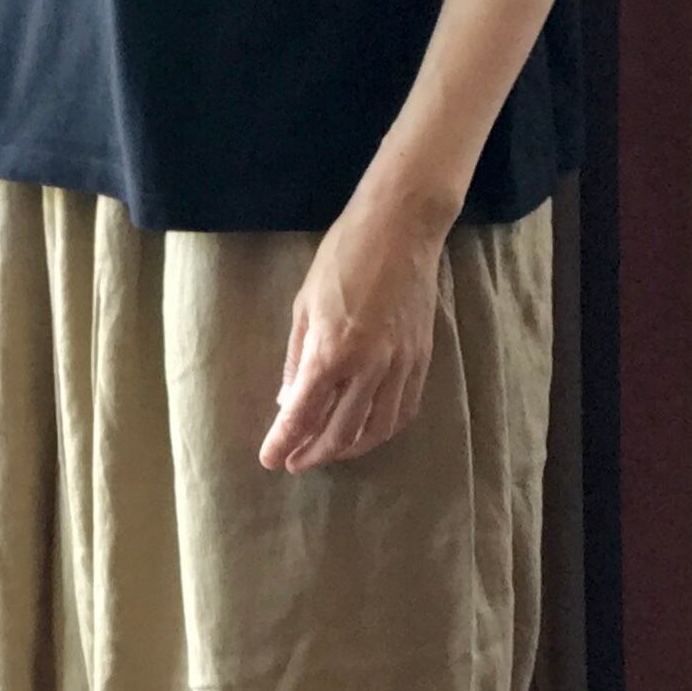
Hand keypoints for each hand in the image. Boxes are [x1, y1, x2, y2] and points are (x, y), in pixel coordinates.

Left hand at [259, 184, 448, 470]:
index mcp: (331, 352)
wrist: (402, 228)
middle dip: (314, 453)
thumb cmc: (343, 258)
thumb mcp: (304, 306)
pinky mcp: (422, 359)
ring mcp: (400, 365)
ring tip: (328, 451)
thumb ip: (297, 359)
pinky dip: (382, 429)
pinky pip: (404, 409)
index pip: (303, 414)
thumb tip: (289, 400)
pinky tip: (366, 431)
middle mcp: (369, 367)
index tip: (269, 459)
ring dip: (349, 448)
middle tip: (294, 462)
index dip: (283, 442)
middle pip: (340, 432)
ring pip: (377, 429)